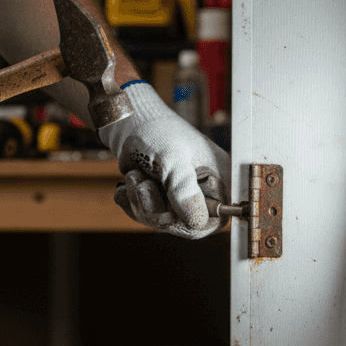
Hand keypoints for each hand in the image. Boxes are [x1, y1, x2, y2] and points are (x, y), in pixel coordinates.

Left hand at [100, 82, 230, 238]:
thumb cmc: (156, 132)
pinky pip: (143, 215)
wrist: (127, 121)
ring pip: (159, 220)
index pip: (213, 219)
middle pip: (182, 224)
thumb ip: (185, 190)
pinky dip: (131, 200)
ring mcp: (178, 196)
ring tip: (135, 175)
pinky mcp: (159, 197)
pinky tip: (130, 181)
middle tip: (142, 184)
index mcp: (217, 180)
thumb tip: (197, 222)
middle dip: (155, 207)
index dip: (188, 220)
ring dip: (140, 199)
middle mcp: (201, 191)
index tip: (167, 210)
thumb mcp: (172, 159)